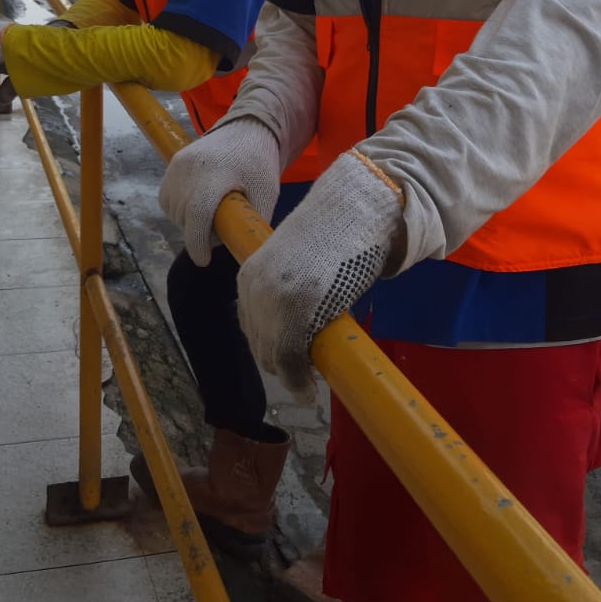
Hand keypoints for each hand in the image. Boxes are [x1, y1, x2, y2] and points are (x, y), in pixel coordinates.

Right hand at [159, 117, 280, 265]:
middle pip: (184, 216)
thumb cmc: (259, 163)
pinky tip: (197, 206)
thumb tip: (243, 253)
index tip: (204, 260)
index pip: (197, 214)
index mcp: (217, 173)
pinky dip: (178, 209)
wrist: (248, 129)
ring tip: (210, 216)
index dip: (197, 243)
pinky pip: (167, 198)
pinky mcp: (172, 163)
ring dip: (187, 222)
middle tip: (220, 231)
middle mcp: (191, 167)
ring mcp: (178, 164)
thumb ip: (253, 223)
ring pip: (173, 210)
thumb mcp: (266, 194)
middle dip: (198, 234)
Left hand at [237, 149, 404, 400]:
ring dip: (290, 374)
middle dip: (281, 364)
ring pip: (272, 356)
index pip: (250, 327)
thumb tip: (295, 330)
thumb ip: (285, 292)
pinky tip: (309, 389)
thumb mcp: (296, 264)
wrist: (351, 212)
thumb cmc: (332, 236)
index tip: (290, 360)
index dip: (271, 347)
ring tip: (309, 379)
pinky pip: (290, 359)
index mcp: (249, 277)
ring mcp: (273, 301)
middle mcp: (254, 290)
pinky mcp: (295, 312)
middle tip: (305, 372)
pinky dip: (298, 381)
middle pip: (259, 345)